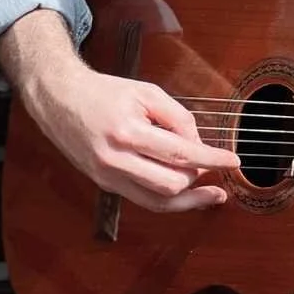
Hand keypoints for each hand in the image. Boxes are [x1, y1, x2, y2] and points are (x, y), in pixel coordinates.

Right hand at [22, 61, 241, 213]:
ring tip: (211, 191)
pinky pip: (142, 200)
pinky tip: (185, 192)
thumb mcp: (148, 93)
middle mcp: (115, 160)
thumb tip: (197, 145)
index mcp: (127, 132)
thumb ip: (178, 118)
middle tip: (213, 165)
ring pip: (157, 202)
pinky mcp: (104, 184)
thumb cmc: (105, 92)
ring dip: (188, 197)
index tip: (234, 161)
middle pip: (171, 185)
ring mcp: (107, 177)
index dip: (212, 160)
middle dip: (199, 177)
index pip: (180, 153)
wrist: (59, 99)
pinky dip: (168, 198)